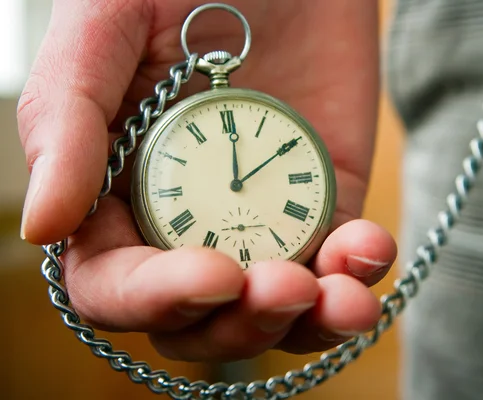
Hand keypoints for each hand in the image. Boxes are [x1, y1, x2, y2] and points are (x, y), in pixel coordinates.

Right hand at [17, 0, 393, 361]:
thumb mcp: (107, 30)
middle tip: (287, 286)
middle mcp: (186, 221)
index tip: (215, 274)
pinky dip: (358, 275)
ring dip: (312, 321)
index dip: (160, 297)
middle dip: (244, 322)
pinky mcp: (323, 203)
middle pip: (201, 318)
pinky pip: (339, 263)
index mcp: (118, 193)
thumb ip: (66, 123)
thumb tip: (42, 228)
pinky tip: (369, 249)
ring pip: (274, 309)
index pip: (119, 284)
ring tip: (345, 300)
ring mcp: (260, 218)